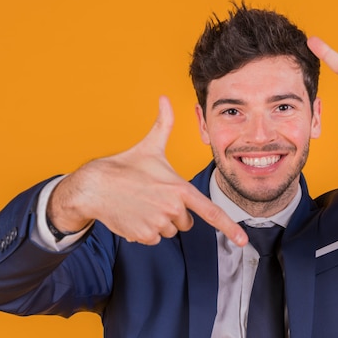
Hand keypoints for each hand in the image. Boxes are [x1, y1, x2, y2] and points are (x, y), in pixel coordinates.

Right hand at [48, 96, 247, 246]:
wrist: (94, 186)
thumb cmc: (124, 166)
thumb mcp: (150, 145)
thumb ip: (164, 123)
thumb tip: (165, 98)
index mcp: (180, 189)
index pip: (211, 211)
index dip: (230, 226)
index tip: (242, 240)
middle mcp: (172, 208)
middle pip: (187, 222)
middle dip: (175, 214)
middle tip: (155, 198)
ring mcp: (158, 223)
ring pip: (170, 231)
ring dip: (160, 223)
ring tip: (143, 205)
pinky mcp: (144, 235)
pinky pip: (154, 239)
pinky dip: (146, 230)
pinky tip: (134, 215)